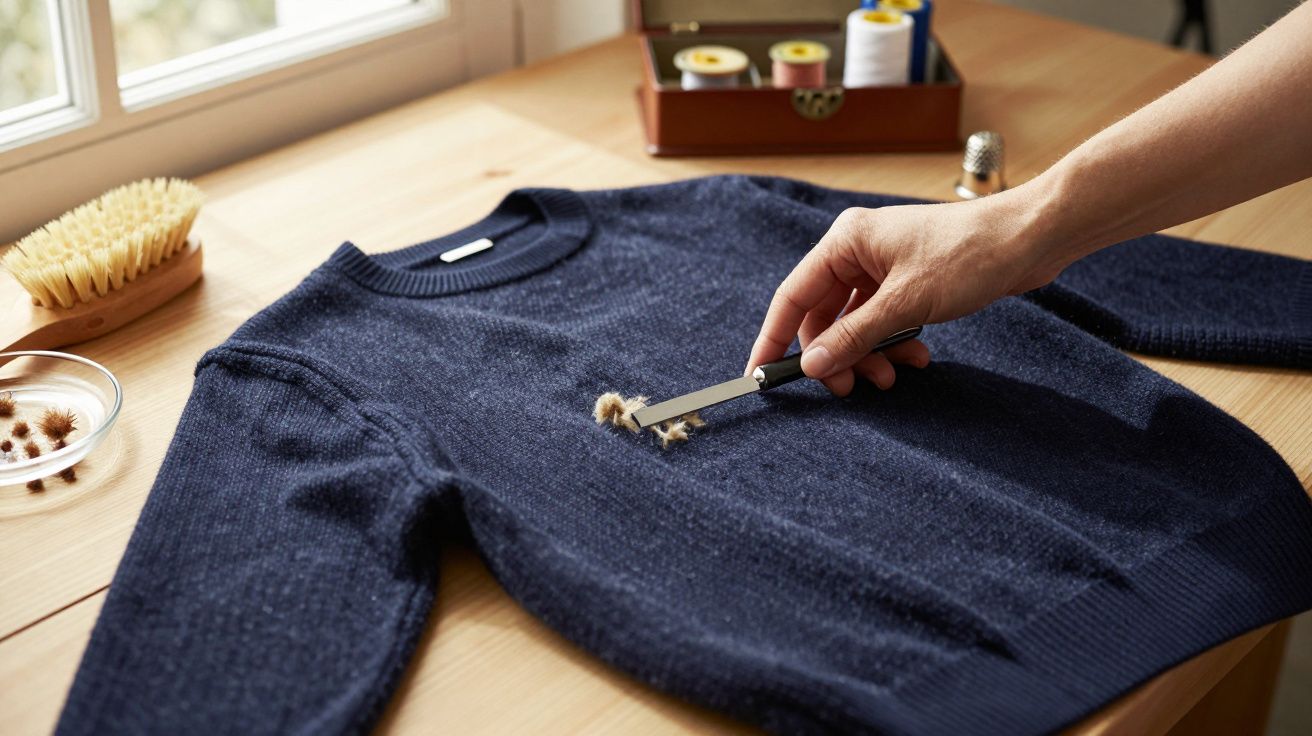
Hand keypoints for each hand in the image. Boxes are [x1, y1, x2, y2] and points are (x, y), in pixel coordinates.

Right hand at [745, 194, 1065, 395]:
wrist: (1031, 238)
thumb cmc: (971, 253)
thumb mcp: (906, 303)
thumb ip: (854, 336)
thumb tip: (813, 365)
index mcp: (846, 242)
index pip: (793, 296)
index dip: (775, 338)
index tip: (761, 374)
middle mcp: (858, 251)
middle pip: (824, 316)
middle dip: (838, 356)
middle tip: (851, 389)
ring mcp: (884, 267)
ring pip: (855, 324)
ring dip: (870, 354)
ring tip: (893, 375)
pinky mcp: (908, 281)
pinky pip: (883, 321)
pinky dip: (893, 343)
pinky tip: (915, 356)